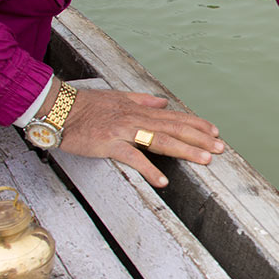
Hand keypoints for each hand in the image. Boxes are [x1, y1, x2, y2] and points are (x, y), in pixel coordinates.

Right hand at [44, 79, 223, 186]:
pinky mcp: (109, 144)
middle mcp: (135, 118)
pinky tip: (163, 181)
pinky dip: (148, 170)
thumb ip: (141, 101)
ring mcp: (123, 131)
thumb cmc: (86, 105)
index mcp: (139, 110)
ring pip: (160, 140)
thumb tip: (161, 103)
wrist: (58, 109)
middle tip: (220, 149)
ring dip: (184, 150)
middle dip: (200, 139)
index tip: (215, 132)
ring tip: (204, 160)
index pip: (175, 117)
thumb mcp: (117, 98)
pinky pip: (132, 158)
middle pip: (174, 129)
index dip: (197, 124)